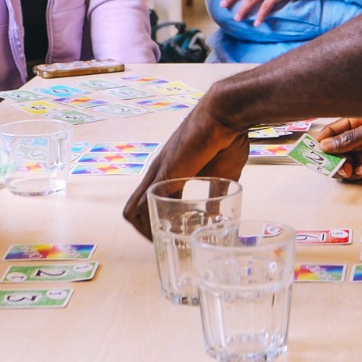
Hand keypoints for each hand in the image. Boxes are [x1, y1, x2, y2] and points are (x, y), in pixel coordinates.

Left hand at [123, 101, 248, 238]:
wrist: (226, 116)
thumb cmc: (227, 140)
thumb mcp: (222, 176)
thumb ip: (215, 195)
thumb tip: (215, 215)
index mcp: (171, 172)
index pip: (150, 201)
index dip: (157, 221)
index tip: (174, 236)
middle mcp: (158, 173)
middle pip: (135, 209)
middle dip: (148, 231)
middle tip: (168, 246)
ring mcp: (158, 173)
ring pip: (134, 210)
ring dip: (146, 231)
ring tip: (166, 243)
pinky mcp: (164, 173)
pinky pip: (145, 205)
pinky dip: (153, 223)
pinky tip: (169, 233)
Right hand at [313, 114, 361, 182]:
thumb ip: (352, 138)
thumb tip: (326, 146)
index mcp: (361, 120)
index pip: (334, 129)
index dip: (323, 138)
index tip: (314, 147)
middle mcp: (361, 137)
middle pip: (335, 148)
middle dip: (328, 155)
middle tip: (326, 162)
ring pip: (343, 162)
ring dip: (339, 166)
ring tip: (346, 168)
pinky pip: (355, 174)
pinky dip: (352, 174)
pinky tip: (359, 171)